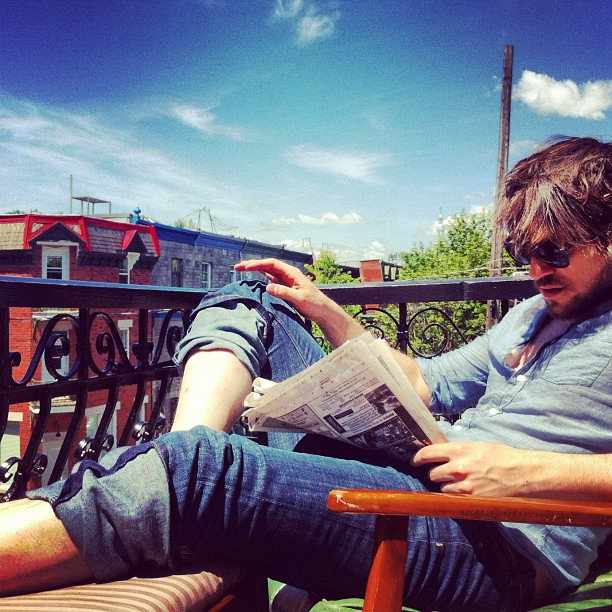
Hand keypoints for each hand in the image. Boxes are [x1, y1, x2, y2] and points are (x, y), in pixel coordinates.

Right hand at [234, 258, 331, 321]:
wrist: (322, 311)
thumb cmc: (314, 304)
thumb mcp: (299, 299)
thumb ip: (283, 292)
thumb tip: (267, 287)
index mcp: (291, 273)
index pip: (272, 264)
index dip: (258, 264)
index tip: (246, 267)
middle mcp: (288, 274)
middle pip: (267, 265)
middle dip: (252, 264)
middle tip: (237, 266)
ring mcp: (286, 280)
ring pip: (268, 271)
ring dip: (255, 269)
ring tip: (241, 269)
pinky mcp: (285, 287)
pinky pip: (271, 279)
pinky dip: (261, 276)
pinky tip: (254, 276)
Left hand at [412, 441, 534, 496]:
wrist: (523, 474)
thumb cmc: (502, 457)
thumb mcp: (477, 446)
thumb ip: (457, 450)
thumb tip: (439, 452)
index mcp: (460, 450)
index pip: (428, 453)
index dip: (418, 458)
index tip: (415, 461)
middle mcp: (459, 467)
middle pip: (432, 473)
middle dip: (436, 473)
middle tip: (444, 473)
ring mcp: (464, 485)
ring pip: (441, 488)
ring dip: (446, 486)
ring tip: (461, 482)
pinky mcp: (471, 499)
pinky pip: (453, 498)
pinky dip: (455, 496)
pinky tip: (466, 491)